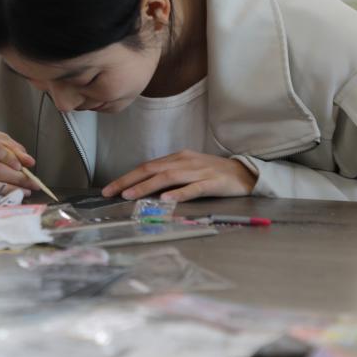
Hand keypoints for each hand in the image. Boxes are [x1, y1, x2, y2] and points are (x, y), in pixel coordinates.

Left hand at [101, 151, 256, 201]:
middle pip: (151, 169)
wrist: (246, 173)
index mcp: (178, 158)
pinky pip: (193, 188)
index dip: (127, 177)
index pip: (147, 166)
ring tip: (130, 195)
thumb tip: (145, 188)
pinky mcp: (213, 182)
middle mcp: (185, 162)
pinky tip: (166, 199)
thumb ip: (170, 176)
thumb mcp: (189, 170)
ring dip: (147, 186)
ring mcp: (199, 171)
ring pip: (168, 177)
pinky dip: (178, 193)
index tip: (109, 188)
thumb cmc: (214, 174)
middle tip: (110, 192)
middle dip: (128, 181)